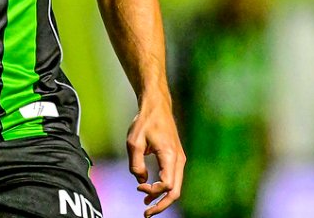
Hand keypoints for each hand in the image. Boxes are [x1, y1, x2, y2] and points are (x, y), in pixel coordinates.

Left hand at [127, 99, 184, 215]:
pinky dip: (163, 188)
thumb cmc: (145, 122)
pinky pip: (173, 178)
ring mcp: (179, 159)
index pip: (167, 185)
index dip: (153, 191)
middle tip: (146, 214)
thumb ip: (136, 164)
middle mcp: (178, 160)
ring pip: (176, 187)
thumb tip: (141, 180)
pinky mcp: (176, 158)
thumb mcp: (134, 142)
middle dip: (162, 205)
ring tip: (146, 205)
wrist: (157, 107)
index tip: (138, 187)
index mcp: (170, 156)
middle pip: (176, 191)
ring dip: (162, 198)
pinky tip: (150, 191)